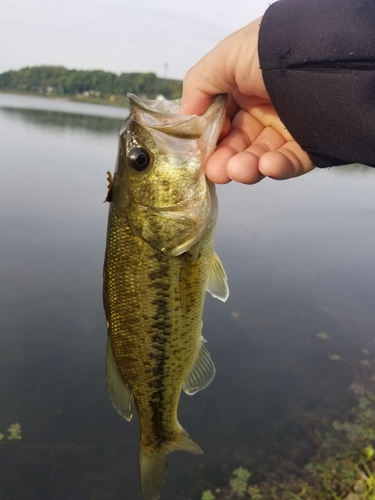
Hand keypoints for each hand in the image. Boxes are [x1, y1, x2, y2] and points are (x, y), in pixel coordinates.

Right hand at [182, 18, 313, 183]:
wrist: (316, 56)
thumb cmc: (267, 52)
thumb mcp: (223, 59)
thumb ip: (197, 86)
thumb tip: (186, 116)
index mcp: (242, 90)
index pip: (220, 123)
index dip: (209, 139)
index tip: (200, 152)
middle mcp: (262, 110)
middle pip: (238, 144)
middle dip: (225, 160)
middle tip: (216, 171)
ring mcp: (285, 128)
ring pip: (260, 157)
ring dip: (246, 167)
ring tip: (238, 170)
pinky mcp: (308, 144)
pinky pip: (291, 162)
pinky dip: (277, 168)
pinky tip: (267, 166)